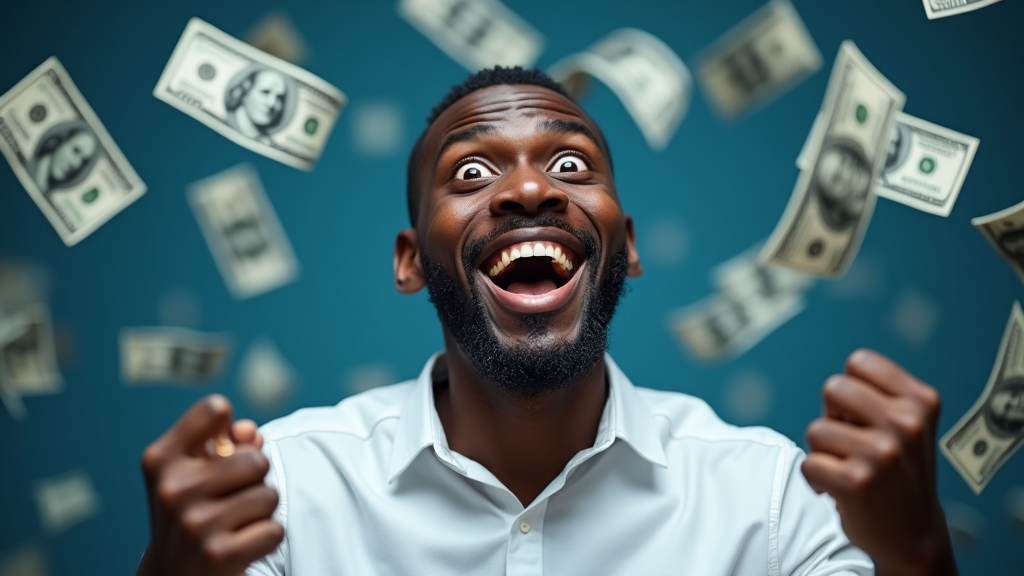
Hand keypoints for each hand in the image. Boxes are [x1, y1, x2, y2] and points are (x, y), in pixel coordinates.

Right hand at [136, 395, 283, 575]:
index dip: (230, 427)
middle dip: (256, 480)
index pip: (215, 409)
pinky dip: (266, 539)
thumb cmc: (194, 512)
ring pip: (269, 496)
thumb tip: (250, 432)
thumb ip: (227, 443)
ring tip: (235, 524)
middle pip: (256, 460)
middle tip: (232, 499)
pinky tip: (241, 546)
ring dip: (262, 512)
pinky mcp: (219, 555)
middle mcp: (172, 490)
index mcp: (161, 460)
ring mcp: (195, 524)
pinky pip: (274, 530)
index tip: (221, 447)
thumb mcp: (198, 474)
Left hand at [802, 350, 956, 575]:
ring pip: (815, 429)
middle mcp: (906, 423)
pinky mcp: (857, 481)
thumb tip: (833, 388)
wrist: (914, 534)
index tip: (864, 417)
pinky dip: (816, 479)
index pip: (859, 362)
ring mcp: (882, 452)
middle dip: (833, 416)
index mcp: (921, 400)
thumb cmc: (899, 472)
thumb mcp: (908, 423)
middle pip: (832, 388)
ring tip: (850, 469)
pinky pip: (808, 463)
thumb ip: (877, 395)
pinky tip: (839, 489)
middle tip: (852, 444)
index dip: (852, 389)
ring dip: (824, 452)